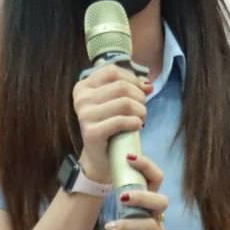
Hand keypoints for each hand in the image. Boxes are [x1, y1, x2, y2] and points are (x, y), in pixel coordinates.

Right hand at [73, 64, 151, 182]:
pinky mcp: (91, 133)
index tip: (140, 91)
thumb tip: (148, 84)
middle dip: (139, 97)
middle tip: (141, 109)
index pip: (113, 71)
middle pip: (121, 87)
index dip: (132, 79)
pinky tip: (137, 127)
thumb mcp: (118, 101)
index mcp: (83, 86)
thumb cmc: (111, 125)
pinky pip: (120, 121)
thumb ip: (131, 88)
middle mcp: (81, 99)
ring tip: (140, 119)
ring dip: (140, 111)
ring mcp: (84, 115)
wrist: (102, 157)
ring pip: (124, 103)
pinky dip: (135, 123)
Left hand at [104, 154, 188, 229]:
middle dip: (142, 196)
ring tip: (113, 224)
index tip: (129, 156)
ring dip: (131, 223)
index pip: (155, 179)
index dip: (145, 166)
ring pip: (148, 225)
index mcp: (153, 204)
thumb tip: (111, 182)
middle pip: (158, 201)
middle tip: (123, 196)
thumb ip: (130, 202)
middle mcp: (155, 217)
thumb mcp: (141, 215)